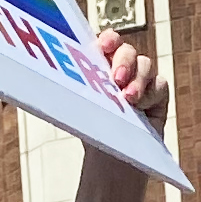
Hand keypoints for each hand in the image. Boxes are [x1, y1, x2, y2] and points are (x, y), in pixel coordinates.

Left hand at [64, 34, 168, 201]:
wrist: (110, 162)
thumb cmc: (90, 131)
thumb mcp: (76, 106)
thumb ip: (68, 87)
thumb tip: (41, 73)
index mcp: (100, 64)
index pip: (106, 42)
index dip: (107, 39)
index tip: (102, 48)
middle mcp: (122, 68)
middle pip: (127, 50)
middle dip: (123, 59)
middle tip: (115, 78)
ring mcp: (142, 81)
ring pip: (145, 64)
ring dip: (137, 78)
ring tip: (128, 99)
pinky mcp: (157, 96)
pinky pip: (160, 85)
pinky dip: (150, 93)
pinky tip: (140, 108)